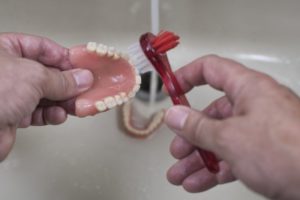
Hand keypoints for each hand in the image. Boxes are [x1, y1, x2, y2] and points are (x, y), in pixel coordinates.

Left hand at [0, 33, 93, 160]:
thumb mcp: (33, 78)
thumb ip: (61, 79)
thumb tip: (82, 78)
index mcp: (5, 50)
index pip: (43, 48)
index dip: (64, 58)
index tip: (83, 68)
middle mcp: (8, 71)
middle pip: (47, 73)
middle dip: (67, 84)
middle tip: (84, 89)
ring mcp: (10, 94)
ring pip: (45, 95)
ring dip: (63, 101)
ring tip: (76, 105)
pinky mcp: (13, 115)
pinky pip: (39, 112)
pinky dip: (51, 115)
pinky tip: (58, 115)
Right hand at [164, 55, 299, 198]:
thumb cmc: (289, 151)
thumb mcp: (230, 137)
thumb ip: (197, 126)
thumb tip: (175, 115)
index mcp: (248, 89)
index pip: (211, 69)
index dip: (187, 76)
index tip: (171, 88)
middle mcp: (254, 106)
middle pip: (212, 114)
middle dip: (190, 135)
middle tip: (177, 149)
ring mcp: (260, 131)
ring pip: (220, 140)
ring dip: (198, 158)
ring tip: (181, 174)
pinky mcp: (265, 153)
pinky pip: (232, 157)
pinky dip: (214, 169)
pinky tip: (199, 181)